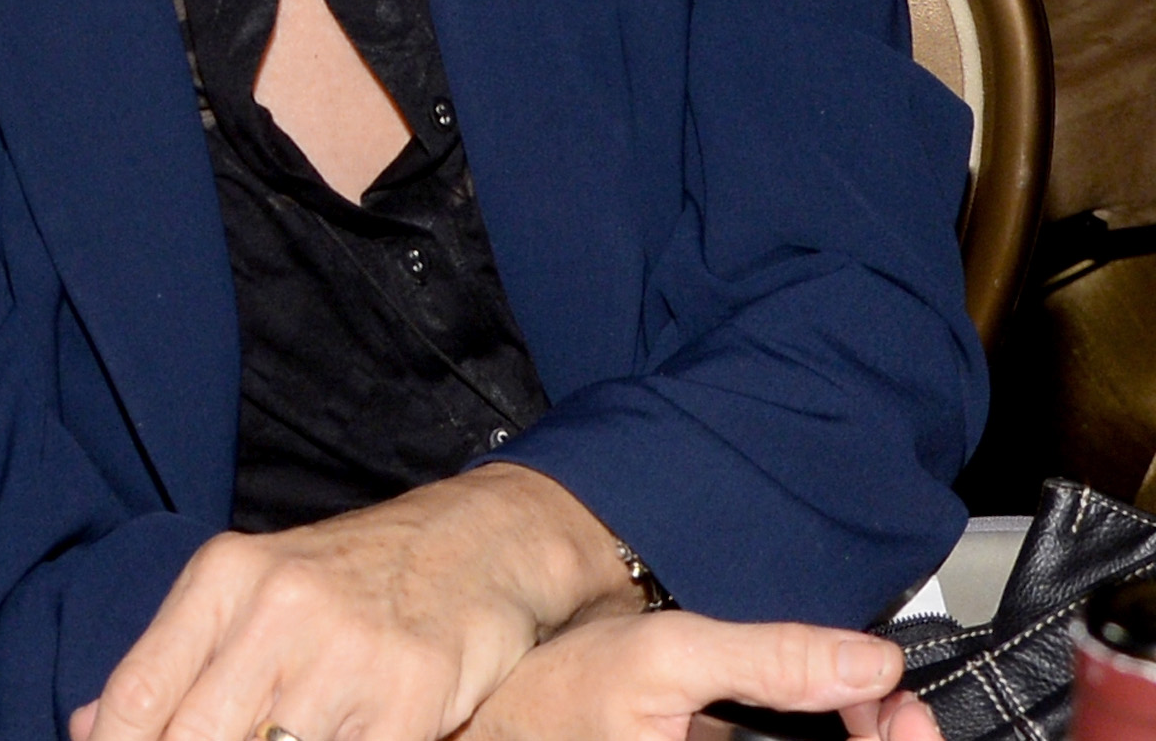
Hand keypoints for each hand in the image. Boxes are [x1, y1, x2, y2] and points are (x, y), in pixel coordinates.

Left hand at [71, 465, 643, 740]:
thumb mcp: (249, 593)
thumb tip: (86, 729)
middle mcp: (277, 607)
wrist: (479, 543)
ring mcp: (346, 654)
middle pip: (193, 737)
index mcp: (223, 576)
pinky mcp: (411, 697)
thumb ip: (171, 662)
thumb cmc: (349, 581)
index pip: (138, 696)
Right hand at [461, 608, 940, 740]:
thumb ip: (768, 659)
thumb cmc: (552, 699)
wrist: (490, 721)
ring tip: (862, 700)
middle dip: (882, 735)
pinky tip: (827, 717)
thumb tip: (871, 662)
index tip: (897, 698)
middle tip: (888, 695)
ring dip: (857, 737)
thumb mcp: (662, 657)